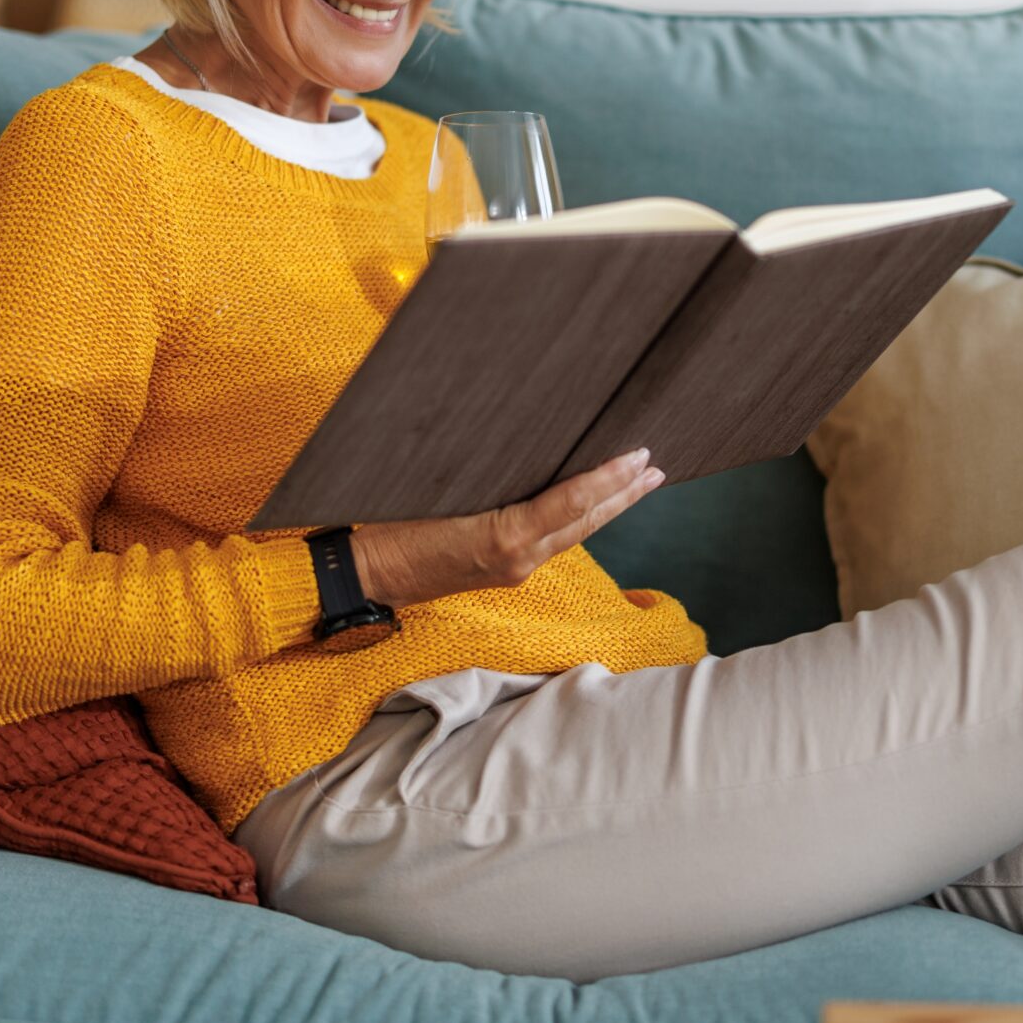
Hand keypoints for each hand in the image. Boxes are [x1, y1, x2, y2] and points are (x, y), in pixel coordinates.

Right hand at [348, 449, 664, 606]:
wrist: (366, 574)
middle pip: (586, 522)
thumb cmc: (390, 528)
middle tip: (656, 468)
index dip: (610, 478)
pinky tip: (588, 505)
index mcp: (505, 538)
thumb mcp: (438, 494)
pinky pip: (553, 540)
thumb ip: (488, 480)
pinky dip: (578, 518)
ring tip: (638, 483)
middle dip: (625, 495)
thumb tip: (530, 448)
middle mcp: (520, 558)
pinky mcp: (505, 570)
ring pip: (574, 533)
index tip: (639, 456)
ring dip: (609, 507)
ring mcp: (515, 568)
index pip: (573, 502)